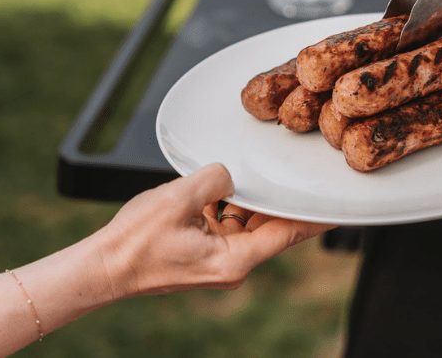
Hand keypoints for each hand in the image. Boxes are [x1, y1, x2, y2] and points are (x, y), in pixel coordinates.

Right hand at [94, 163, 334, 297]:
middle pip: (270, 225)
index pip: (290, 232)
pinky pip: (226, 224)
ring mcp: (218, 261)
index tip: (341, 205)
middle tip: (298, 173)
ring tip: (249, 174)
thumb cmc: (134, 243)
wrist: (101, 268)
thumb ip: (216, 179)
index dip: (317, 216)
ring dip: (248, 199)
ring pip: (247, 222)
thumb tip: (228, 173)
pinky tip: (218, 186)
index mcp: (235, 260)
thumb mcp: (179, 198)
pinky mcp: (203, 253)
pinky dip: (227, 205)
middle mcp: (232, 265)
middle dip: (279, 198)